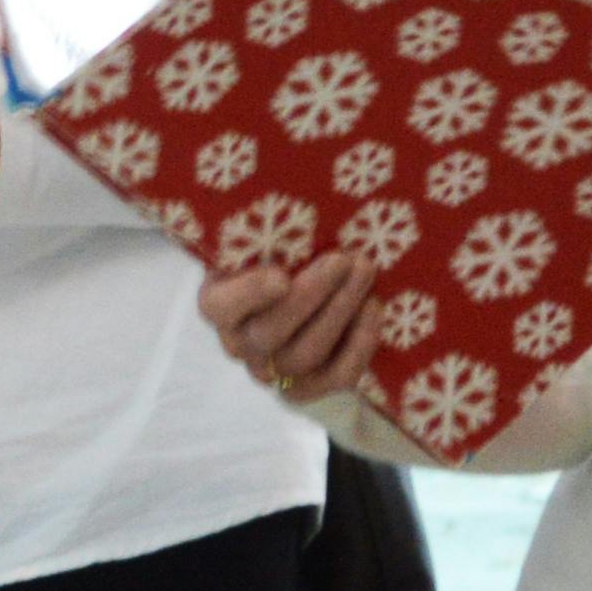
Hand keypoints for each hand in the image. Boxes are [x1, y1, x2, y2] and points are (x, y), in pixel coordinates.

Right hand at [198, 251, 384, 401]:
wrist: (307, 297)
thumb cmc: (284, 257)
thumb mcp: (267, 242)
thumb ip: (272, 233)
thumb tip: (298, 201)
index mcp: (218, 303)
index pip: (220, 307)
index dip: (249, 295)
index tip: (281, 276)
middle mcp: (239, 344)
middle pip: (269, 333)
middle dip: (313, 295)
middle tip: (345, 259)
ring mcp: (272, 371)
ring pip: (305, 354)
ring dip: (341, 311)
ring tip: (365, 272)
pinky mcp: (307, 389)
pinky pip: (336, 376)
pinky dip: (359, 344)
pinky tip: (373, 307)